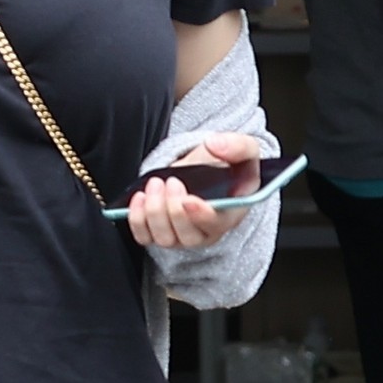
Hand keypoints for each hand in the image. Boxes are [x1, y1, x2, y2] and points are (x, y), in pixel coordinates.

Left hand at [125, 131, 261, 250]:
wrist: (209, 170)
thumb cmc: (230, 166)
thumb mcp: (245, 150)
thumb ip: (237, 146)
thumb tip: (214, 144)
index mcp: (230, 215)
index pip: (216, 225)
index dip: (201, 216)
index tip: (189, 200)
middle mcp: (206, 232)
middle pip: (187, 236)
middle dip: (174, 209)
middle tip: (171, 181)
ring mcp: (182, 236)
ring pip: (165, 238)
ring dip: (154, 212)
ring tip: (155, 183)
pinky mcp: (161, 233)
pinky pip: (145, 236)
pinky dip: (137, 220)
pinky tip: (140, 197)